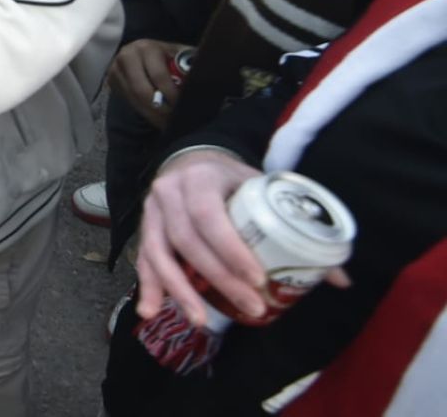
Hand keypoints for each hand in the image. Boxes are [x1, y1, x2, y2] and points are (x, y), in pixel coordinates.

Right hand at [106, 38, 185, 127]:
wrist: (145, 52)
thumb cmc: (169, 55)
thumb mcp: (181, 54)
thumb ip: (190, 64)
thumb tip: (200, 79)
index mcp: (147, 48)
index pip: (158, 75)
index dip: (171, 94)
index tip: (181, 106)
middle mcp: (127, 56)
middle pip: (141, 90)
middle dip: (159, 108)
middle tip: (172, 119)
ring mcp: (115, 68)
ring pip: (133, 99)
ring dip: (151, 114)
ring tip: (166, 122)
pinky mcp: (111, 80)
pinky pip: (128, 101)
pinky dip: (144, 112)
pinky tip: (156, 117)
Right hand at [133, 149, 347, 327]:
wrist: (195, 163)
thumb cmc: (235, 181)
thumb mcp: (264, 189)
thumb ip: (296, 227)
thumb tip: (340, 279)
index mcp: (201, 178)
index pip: (209, 215)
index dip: (230, 249)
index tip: (258, 278)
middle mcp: (169, 192)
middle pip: (187, 239)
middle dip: (218, 277)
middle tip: (251, 305)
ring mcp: (152, 211)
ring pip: (159, 253)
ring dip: (180, 290)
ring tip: (200, 320)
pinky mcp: (145, 229)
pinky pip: (144, 260)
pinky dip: (148, 286)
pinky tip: (150, 311)